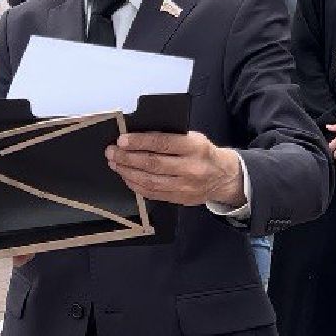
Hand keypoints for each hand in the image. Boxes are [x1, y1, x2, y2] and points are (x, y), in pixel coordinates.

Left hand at [105, 131, 243, 206]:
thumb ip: (170, 137)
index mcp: (195, 148)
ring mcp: (185, 187)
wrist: (224, 177)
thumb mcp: (193, 138)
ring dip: (127, 172)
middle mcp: (191, 168)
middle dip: (127, 157)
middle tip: (111, 152)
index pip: (163, 143)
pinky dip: (136, 185)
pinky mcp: (179, 199)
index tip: (122, 140)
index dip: (140, 142)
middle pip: (152, 164)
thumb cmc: (203, 152)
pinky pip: (152, 193)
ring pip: (150, 181)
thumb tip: (137, 136)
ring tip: (115, 163)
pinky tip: (126, 176)